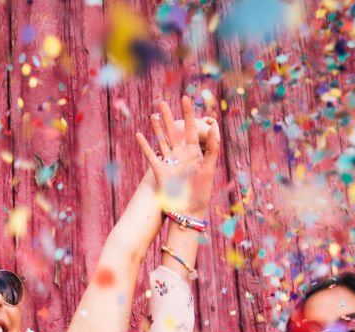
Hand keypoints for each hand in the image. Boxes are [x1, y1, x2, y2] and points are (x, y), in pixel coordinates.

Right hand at [135, 96, 220, 218]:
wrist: (189, 209)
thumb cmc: (202, 191)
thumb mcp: (209, 168)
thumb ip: (212, 147)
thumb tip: (214, 127)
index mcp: (195, 152)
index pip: (191, 128)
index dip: (188, 113)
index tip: (185, 98)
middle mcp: (181, 155)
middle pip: (174, 131)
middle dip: (169, 116)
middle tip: (162, 101)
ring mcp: (170, 162)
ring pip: (162, 140)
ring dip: (157, 127)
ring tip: (152, 114)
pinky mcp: (160, 171)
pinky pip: (151, 155)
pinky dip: (145, 145)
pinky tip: (139, 135)